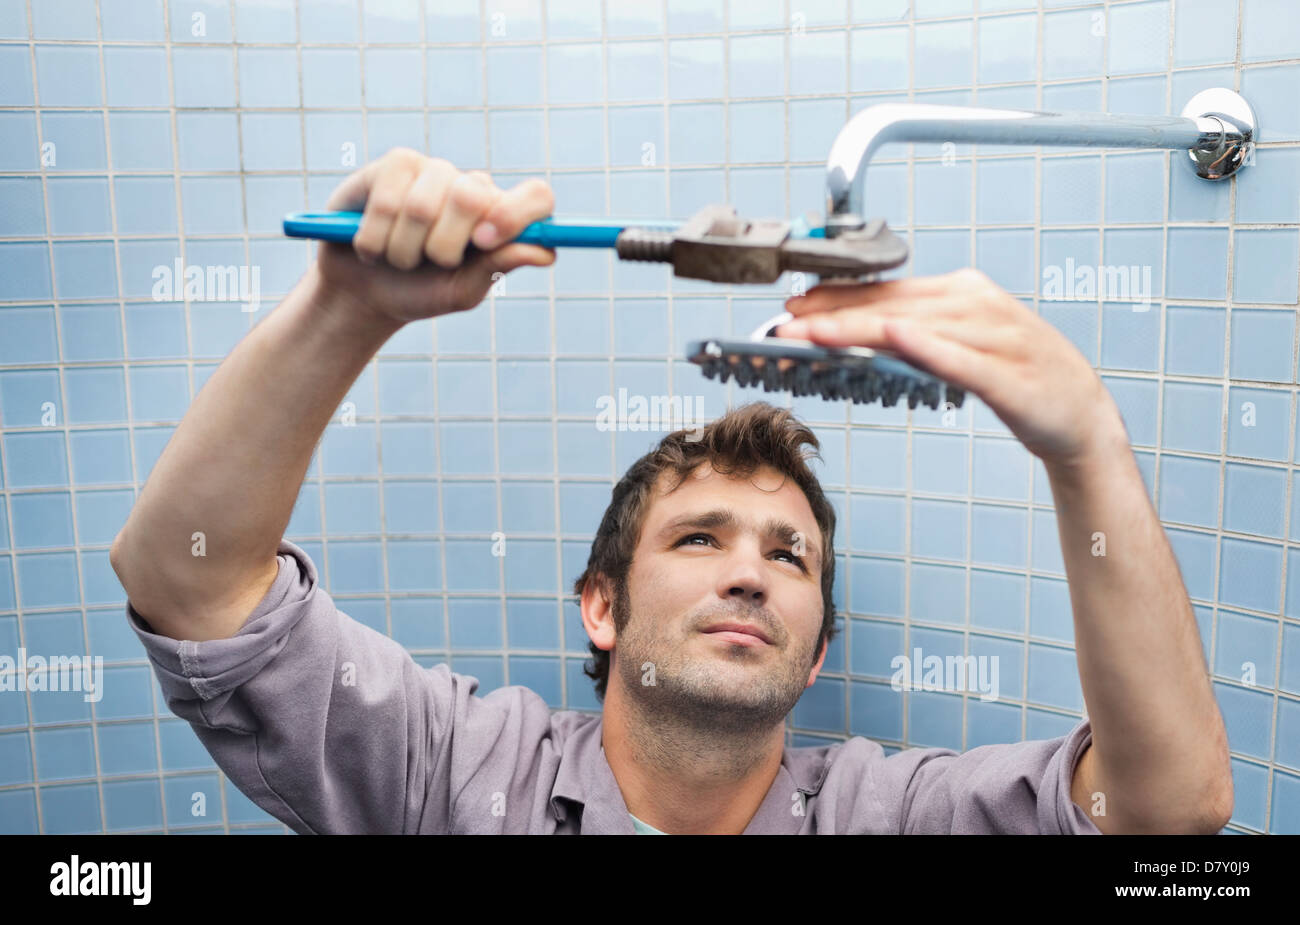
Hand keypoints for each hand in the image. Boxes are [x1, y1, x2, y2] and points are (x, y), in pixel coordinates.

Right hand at [314, 148, 555, 325]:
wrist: (363, 293)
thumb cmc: (419, 292)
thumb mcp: (460, 291)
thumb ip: (498, 268)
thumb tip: (544, 253)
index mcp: (501, 217)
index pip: (537, 197)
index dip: (516, 214)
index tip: (484, 242)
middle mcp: (473, 187)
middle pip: (472, 197)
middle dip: (442, 246)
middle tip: (429, 262)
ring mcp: (435, 170)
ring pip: (422, 206)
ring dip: (403, 250)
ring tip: (398, 258)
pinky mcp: (396, 164)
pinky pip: (387, 201)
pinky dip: (375, 238)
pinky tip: (372, 242)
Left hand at [775, 268, 1128, 467]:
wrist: (1079, 416)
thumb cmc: (1015, 380)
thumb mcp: (957, 348)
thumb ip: (912, 337)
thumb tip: (854, 335)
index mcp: (962, 293)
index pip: (887, 291)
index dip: (836, 298)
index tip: (792, 308)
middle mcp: (976, 306)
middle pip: (891, 306)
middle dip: (832, 316)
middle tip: (784, 325)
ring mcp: (995, 337)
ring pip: (913, 328)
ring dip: (858, 330)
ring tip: (813, 336)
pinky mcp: (1008, 376)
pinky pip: (959, 359)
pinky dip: (925, 346)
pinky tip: (893, 338)